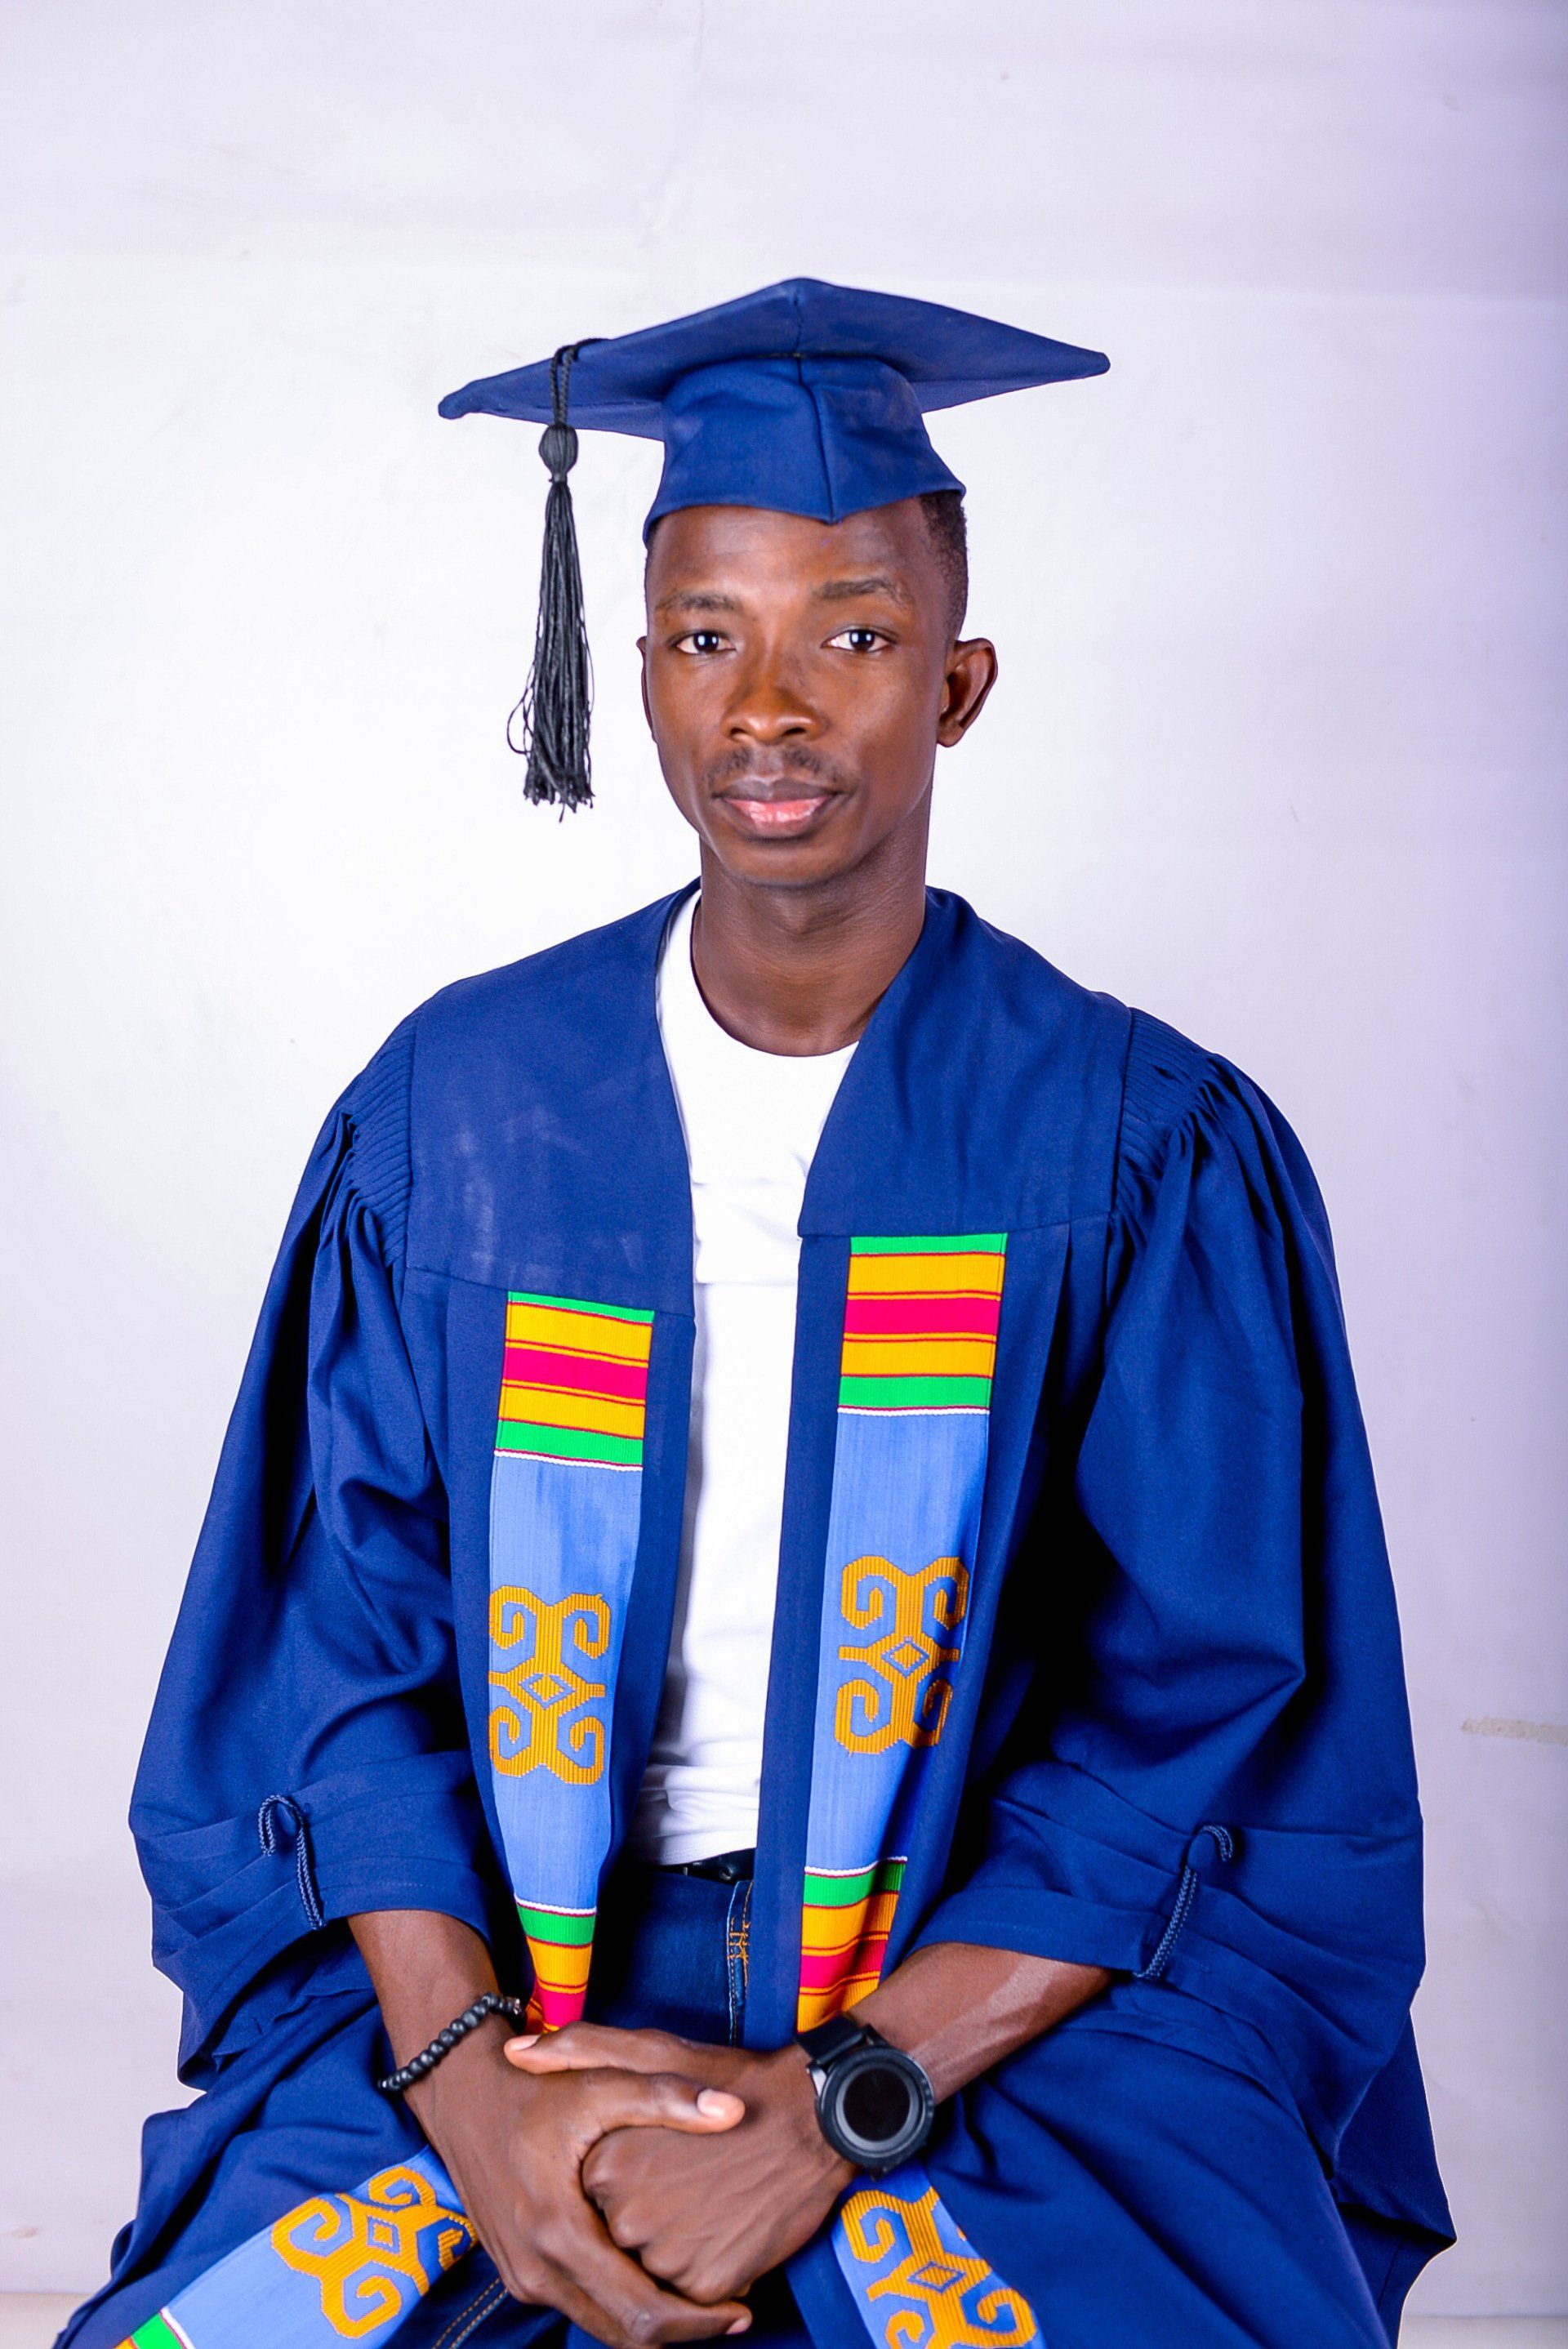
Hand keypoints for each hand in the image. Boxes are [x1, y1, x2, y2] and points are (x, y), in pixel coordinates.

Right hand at [410, 2019, 752, 2345]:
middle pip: (623, 2333)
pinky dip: (621, 2306)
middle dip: (681, 2330)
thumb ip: (666, 2097)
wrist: (463, 2097)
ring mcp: (525, 2279)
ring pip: (602, 2326)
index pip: (639, 2311)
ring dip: (651, 2321)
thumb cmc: (533, 2090)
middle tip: (733, 2312)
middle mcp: (538, 2271)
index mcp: (559, 2232)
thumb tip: (734, 2112)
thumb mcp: (599, 2081)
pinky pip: (582, 2308)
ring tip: (703, 2297)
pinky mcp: (521, 2275)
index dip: (696, 2321)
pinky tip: (654, 2276)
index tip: (743, 2312)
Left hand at [506, 2022, 852, 2305]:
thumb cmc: (732, 2081)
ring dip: (674, 2244)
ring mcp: (666, 2257)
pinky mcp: (707, 2286)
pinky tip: (727, 2222)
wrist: (815, 2118)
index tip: (658, 2156)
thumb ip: (578, 2049)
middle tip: (690, 2177)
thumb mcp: (652, 2051)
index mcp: (602, 2165)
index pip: (589, 2194)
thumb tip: (515, 2053)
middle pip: (619, 2234)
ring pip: (652, 2266)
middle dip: (650, 2213)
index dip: (626, 2175)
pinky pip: (690, 2290)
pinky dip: (706, 2265)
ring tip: (708, 2198)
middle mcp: (625, 2218)